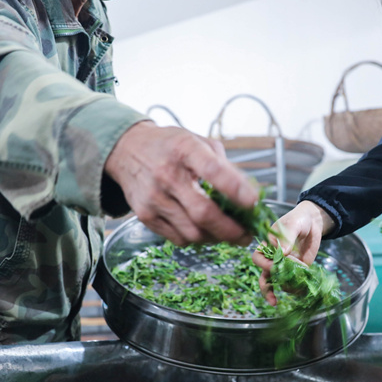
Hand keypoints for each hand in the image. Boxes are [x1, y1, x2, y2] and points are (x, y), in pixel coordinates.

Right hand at [104, 121, 258, 244]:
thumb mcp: (199, 142)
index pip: (213, 170)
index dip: (236, 189)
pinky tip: (206, 231)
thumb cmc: (171, 146)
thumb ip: (225, 166)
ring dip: (217, 238)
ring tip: (229, 234)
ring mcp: (154, 198)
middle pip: (203, 213)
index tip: (254, 203)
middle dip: (231, 230)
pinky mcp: (145, 216)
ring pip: (193, 232)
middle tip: (246, 235)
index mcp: (184, 149)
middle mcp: (166, 174)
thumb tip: (251, 195)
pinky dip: (198, 239)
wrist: (127, 150)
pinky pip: (179, 238)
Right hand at [252, 201, 333, 304]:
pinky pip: (294, 283)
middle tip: (273, 300)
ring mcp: (285, 267)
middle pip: (264, 277)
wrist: (313, 223)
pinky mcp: (297, 271)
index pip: (258, 258)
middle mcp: (273, 259)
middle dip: (267, 289)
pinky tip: (304, 290)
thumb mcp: (293, 224)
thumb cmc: (298, 220)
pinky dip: (298, 288)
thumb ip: (287, 237)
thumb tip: (282, 252)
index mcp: (267, 246)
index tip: (274, 266)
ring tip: (299, 288)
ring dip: (287, 287)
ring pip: (279, 283)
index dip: (263, 265)